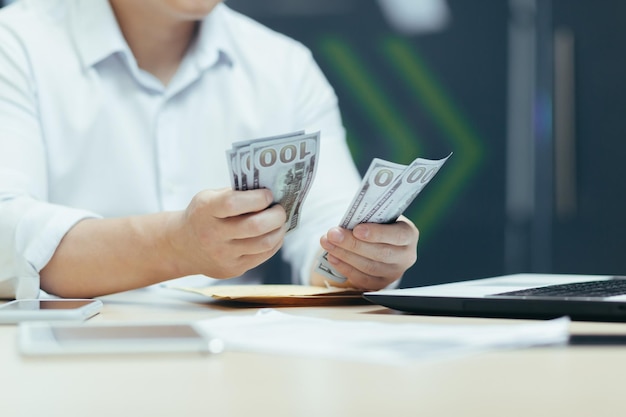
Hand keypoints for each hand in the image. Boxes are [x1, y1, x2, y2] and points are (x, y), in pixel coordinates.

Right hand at [167, 188, 286, 278]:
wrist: (183, 246)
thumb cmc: (203, 216)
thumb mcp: (208, 197)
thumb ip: (234, 193)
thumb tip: (270, 192)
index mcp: (205, 210)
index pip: (233, 203)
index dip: (257, 198)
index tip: (268, 195)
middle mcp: (212, 235)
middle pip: (255, 227)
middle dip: (276, 215)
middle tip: (280, 209)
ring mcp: (222, 255)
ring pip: (264, 244)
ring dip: (279, 230)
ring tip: (280, 222)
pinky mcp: (232, 269)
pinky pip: (263, 256)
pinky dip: (274, 243)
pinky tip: (273, 235)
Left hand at [317, 216, 418, 289]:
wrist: (379, 240)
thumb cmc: (377, 224)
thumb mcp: (378, 216)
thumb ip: (367, 219)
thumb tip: (344, 225)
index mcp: (408, 234)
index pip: (397, 236)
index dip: (376, 234)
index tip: (356, 229)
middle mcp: (406, 256)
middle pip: (380, 253)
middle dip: (352, 244)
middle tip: (332, 234)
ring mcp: (394, 273)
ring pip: (369, 267)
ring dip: (344, 255)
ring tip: (327, 243)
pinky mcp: (381, 284)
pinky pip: (362, 279)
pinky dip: (345, 268)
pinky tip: (333, 257)